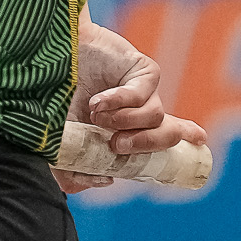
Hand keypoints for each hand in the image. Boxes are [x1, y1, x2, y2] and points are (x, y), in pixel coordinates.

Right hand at [55, 16, 207, 192]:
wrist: (40, 62)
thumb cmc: (50, 101)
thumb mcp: (58, 145)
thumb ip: (74, 172)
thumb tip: (107, 179)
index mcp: (126, 128)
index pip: (163, 139)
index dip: (184, 140)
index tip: (201, 141)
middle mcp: (138, 110)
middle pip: (166, 134)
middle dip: (145, 145)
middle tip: (117, 145)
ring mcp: (141, 90)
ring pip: (155, 116)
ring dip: (124, 122)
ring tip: (96, 117)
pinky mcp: (141, 70)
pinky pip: (143, 94)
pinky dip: (119, 102)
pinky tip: (98, 102)